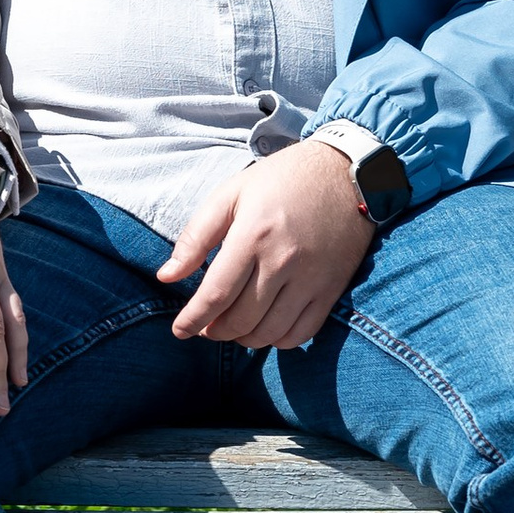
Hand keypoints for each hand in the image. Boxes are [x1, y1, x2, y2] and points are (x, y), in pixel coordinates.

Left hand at [158, 140, 372, 350]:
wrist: (346, 172)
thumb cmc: (283, 179)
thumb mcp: (232, 193)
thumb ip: (196, 236)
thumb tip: (167, 276)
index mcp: (253, 235)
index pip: (216, 294)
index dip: (193, 319)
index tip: (179, 330)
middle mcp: (283, 262)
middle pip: (241, 319)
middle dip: (214, 331)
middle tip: (204, 327)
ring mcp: (311, 279)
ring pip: (269, 332)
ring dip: (243, 339)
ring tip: (231, 328)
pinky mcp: (332, 288)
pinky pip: (302, 333)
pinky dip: (278, 340)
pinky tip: (265, 328)